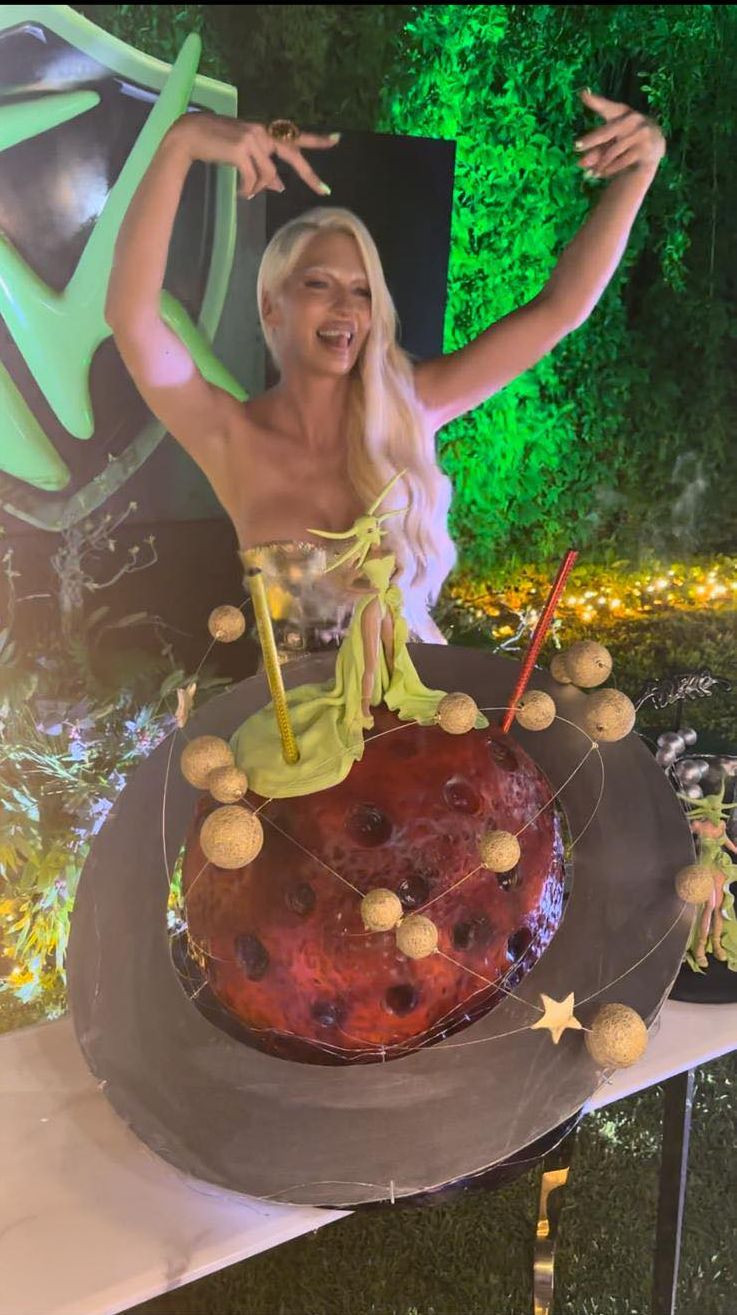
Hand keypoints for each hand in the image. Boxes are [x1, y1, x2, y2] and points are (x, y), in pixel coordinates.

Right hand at [168, 112, 337, 198]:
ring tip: (247, 193)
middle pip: (292, 155)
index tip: (337, 140)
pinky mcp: (241, 150)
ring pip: (268, 175)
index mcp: (264, 131)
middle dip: (309, 175)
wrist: (191, 134)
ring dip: (259, 189)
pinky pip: (253, 180)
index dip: (316, 140)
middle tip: (324, 190)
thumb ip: (263, 168)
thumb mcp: (244, 155)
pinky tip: (242, 194)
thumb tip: (279, 186)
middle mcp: (262, 131)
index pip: (294, 136)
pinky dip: (249, 191)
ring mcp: (252, 139)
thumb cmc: (216, 144)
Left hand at [574, 89, 665, 180]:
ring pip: (613, 151)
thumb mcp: (612, 142)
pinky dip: (610, 169)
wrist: (655, 148)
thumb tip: (580, 164)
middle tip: (576, 146)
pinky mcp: (646, 148)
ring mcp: (642, 133)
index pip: (608, 108)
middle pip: (608, 131)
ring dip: (600, 164)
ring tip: (589, 174)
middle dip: (591, 140)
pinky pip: (622, 161)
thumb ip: (597, 150)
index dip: (596, 102)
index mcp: (624, 112)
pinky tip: (601, 175)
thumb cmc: (628, 141)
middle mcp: (634, 119)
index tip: (582, 93)